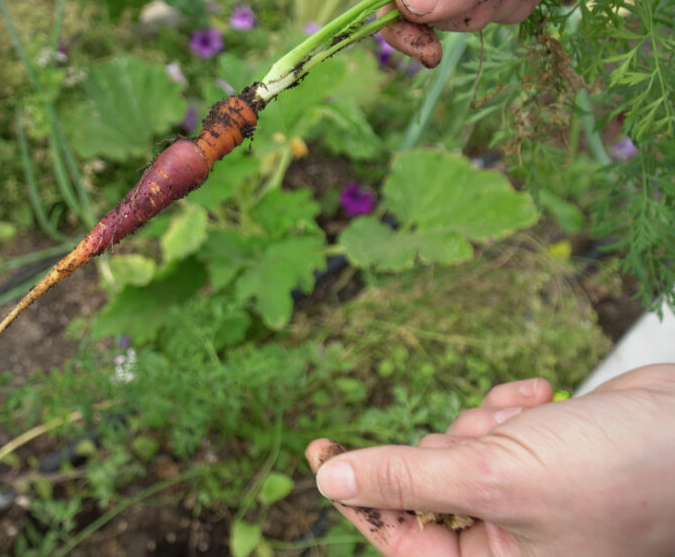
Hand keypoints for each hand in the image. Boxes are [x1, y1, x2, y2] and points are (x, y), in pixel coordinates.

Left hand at [305, 364, 674, 555]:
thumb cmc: (614, 471)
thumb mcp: (495, 478)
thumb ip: (406, 479)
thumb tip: (332, 481)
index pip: (398, 536)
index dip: (357, 494)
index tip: (319, 450)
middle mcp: (507, 538)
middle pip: (423, 485)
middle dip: (446, 447)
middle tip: (487, 439)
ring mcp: (523, 495)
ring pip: (455, 447)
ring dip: (482, 424)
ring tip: (530, 421)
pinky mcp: (539, 455)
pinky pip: (492, 426)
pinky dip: (508, 408)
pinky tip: (542, 396)